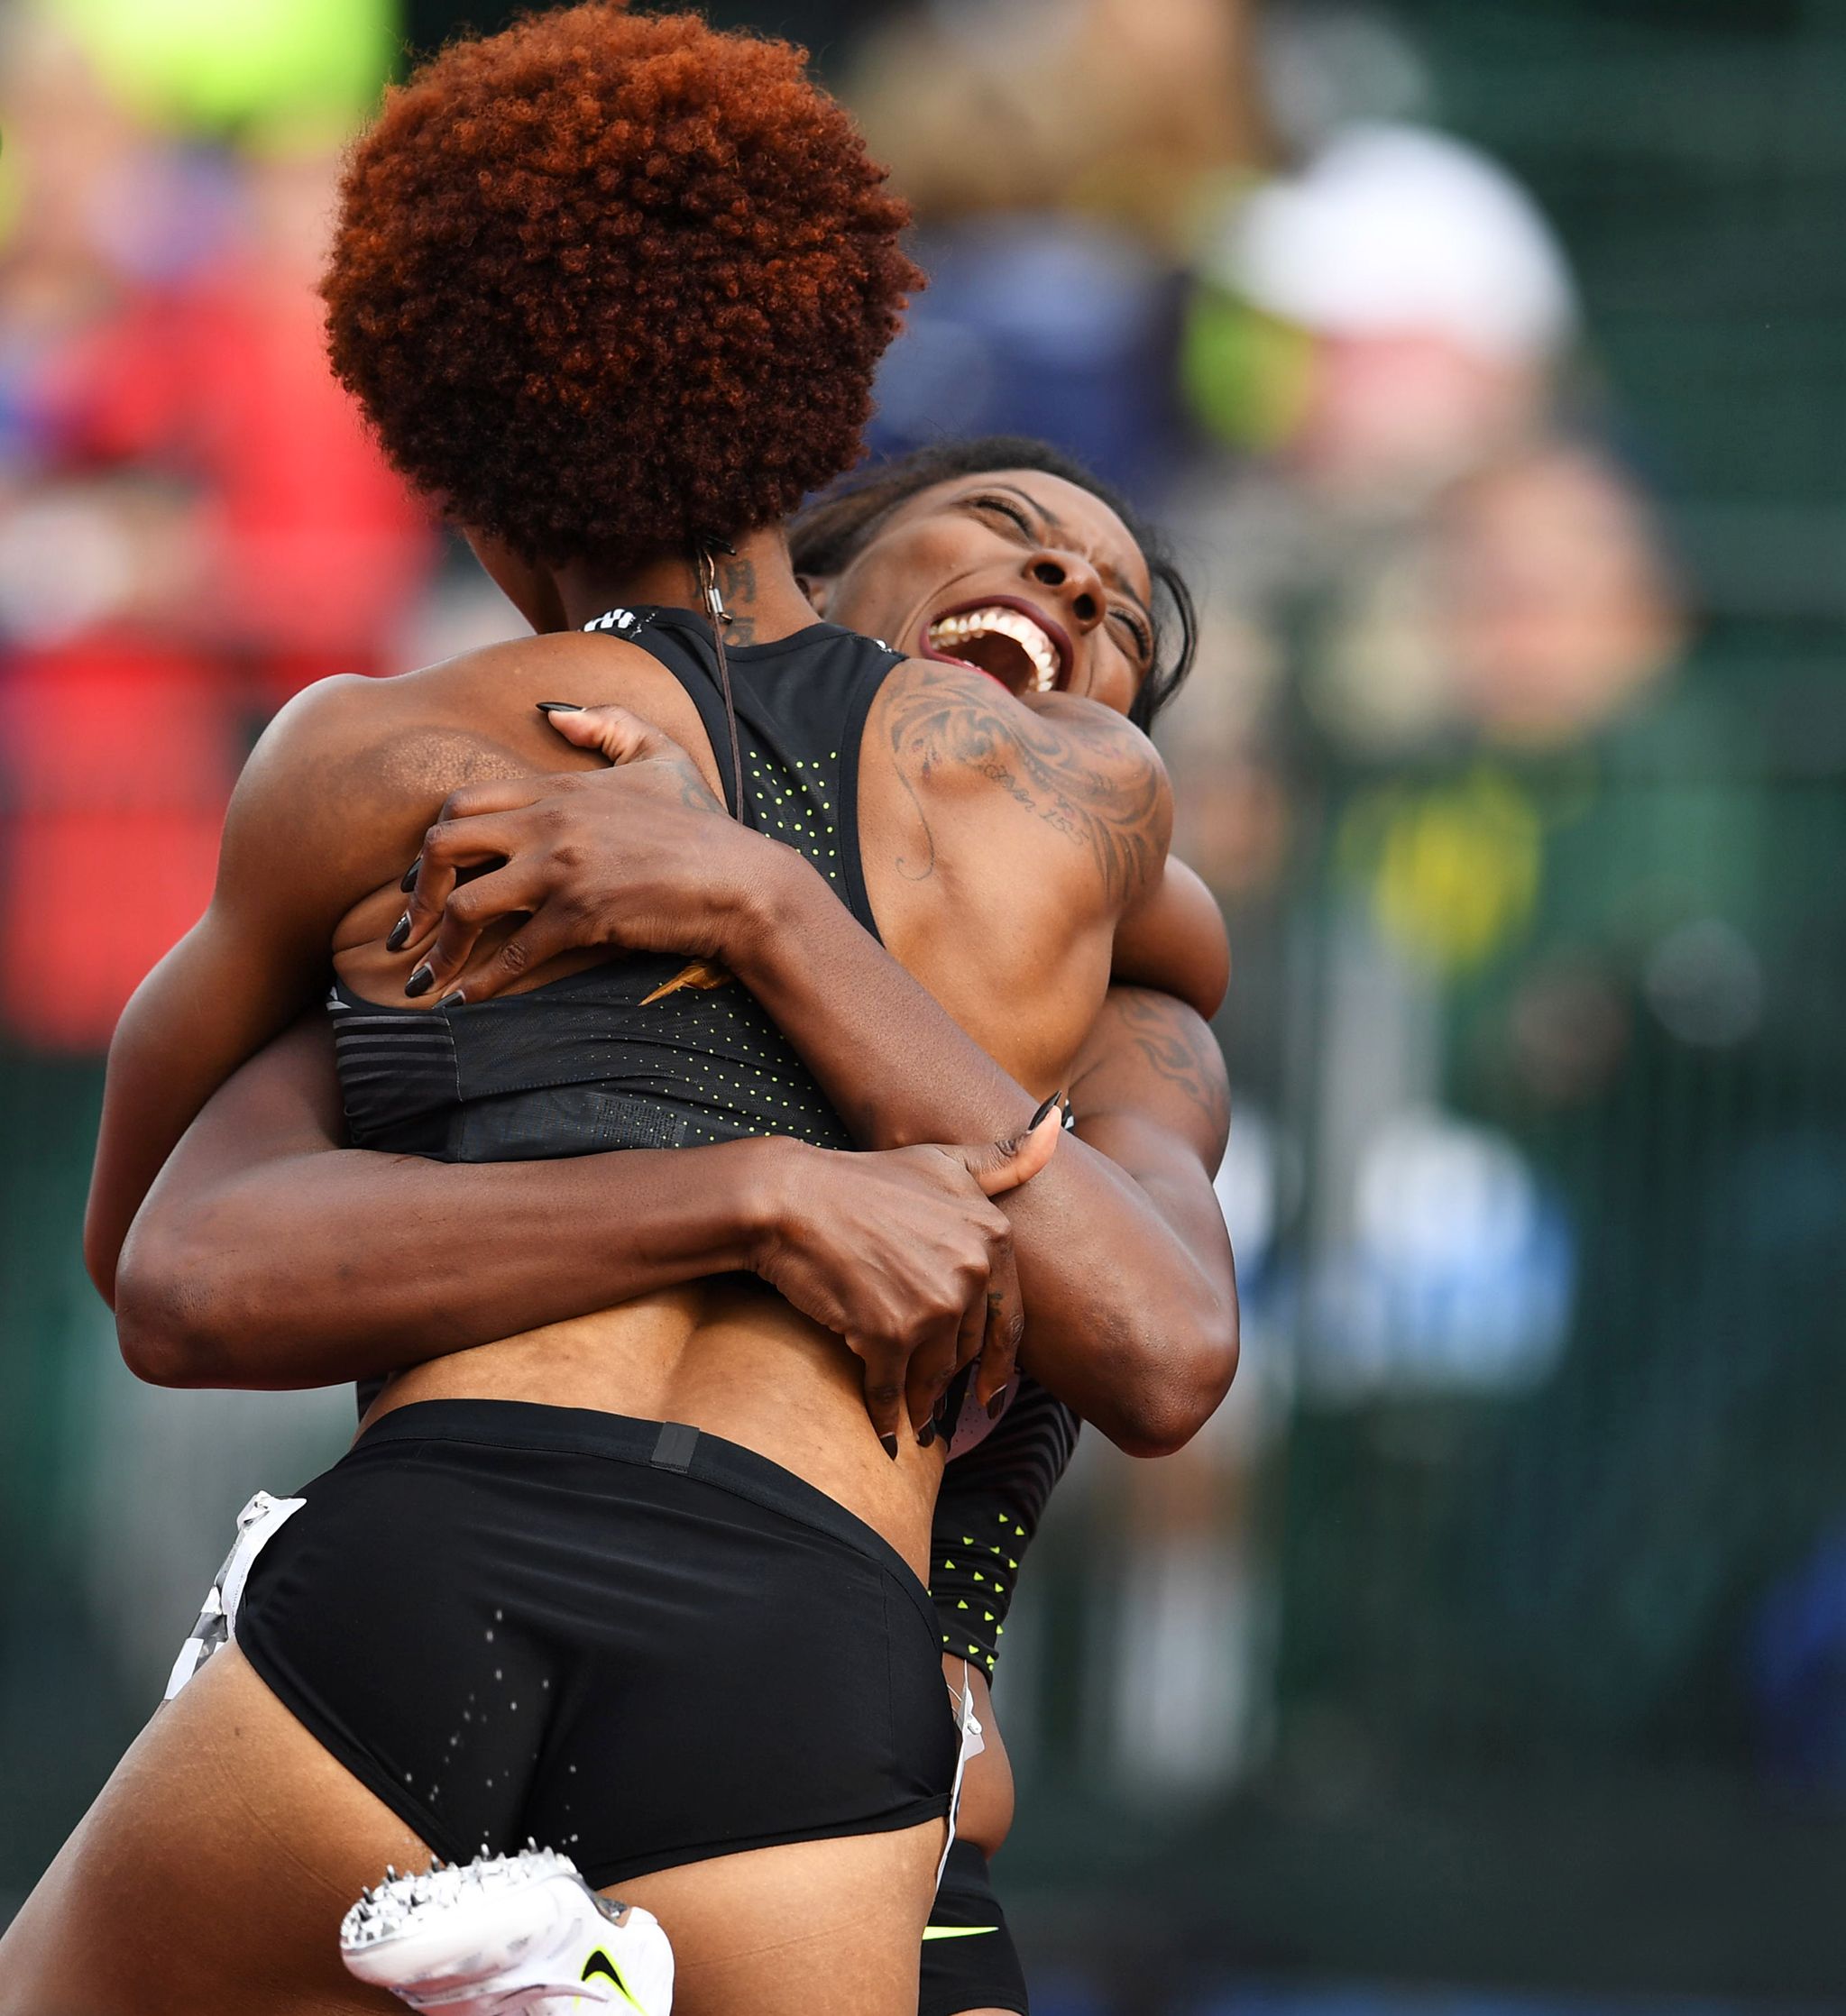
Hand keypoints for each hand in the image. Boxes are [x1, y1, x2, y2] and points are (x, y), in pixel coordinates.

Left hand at [392, 704, 776, 1001]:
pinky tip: (466, 1002)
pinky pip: (513, 954)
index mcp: (559, 787)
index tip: (423, 877)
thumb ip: (606, 724)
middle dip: (416, 891)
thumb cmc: (703, 825)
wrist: (742, 881)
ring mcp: (563, 870)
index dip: (430, 842)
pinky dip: (482, 983)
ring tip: (429, 977)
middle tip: (410, 928)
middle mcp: (549, 823)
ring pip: (467, 906)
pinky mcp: (582, 916)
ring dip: (440, 947)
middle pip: (444, 846)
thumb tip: (552, 712)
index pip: (463, 801)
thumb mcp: (660, 755)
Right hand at [752, 1099, 1063, 1451]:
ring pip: (934, 1375)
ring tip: (916, 1420)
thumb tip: (1053, 1123)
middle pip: (969, 1349)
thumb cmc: (865, 1180)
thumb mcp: (941, 1161)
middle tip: (942, 1403)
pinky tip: (885, 1433)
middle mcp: (970, 1271)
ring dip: (923, 1403)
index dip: (1000, 1360)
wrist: (793, 1200)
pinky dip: (886, 1415)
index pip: (1008, 1317)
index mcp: (992, 1235)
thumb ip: (1003, 1159)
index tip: (994, 1390)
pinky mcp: (888, 1334)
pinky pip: (891, 1390)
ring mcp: (931, 1305)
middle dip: (955, 1378)